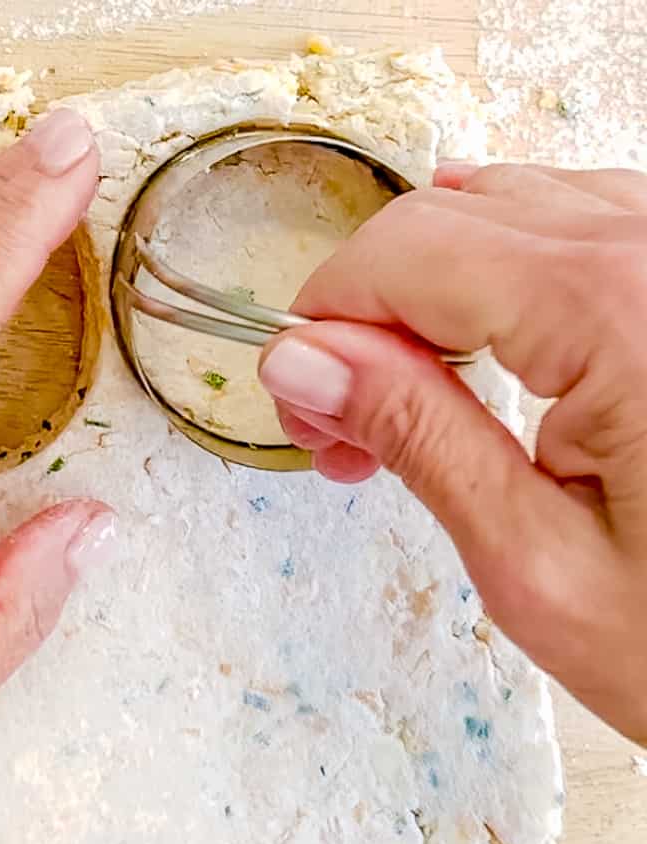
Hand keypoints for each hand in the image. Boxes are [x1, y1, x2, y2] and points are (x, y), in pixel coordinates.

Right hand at [257, 162, 646, 742]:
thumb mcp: (536, 563)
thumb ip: (416, 437)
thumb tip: (303, 362)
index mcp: (619, 316)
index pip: (407, 253)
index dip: (326, 321)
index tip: (304, 409)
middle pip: (447, 216)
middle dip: (366, 313)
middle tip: (347, 428)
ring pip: (504, 207)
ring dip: (426, 295)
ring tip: (413, 404)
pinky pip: (571, 224)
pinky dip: (496, 277)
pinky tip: (483, 350)